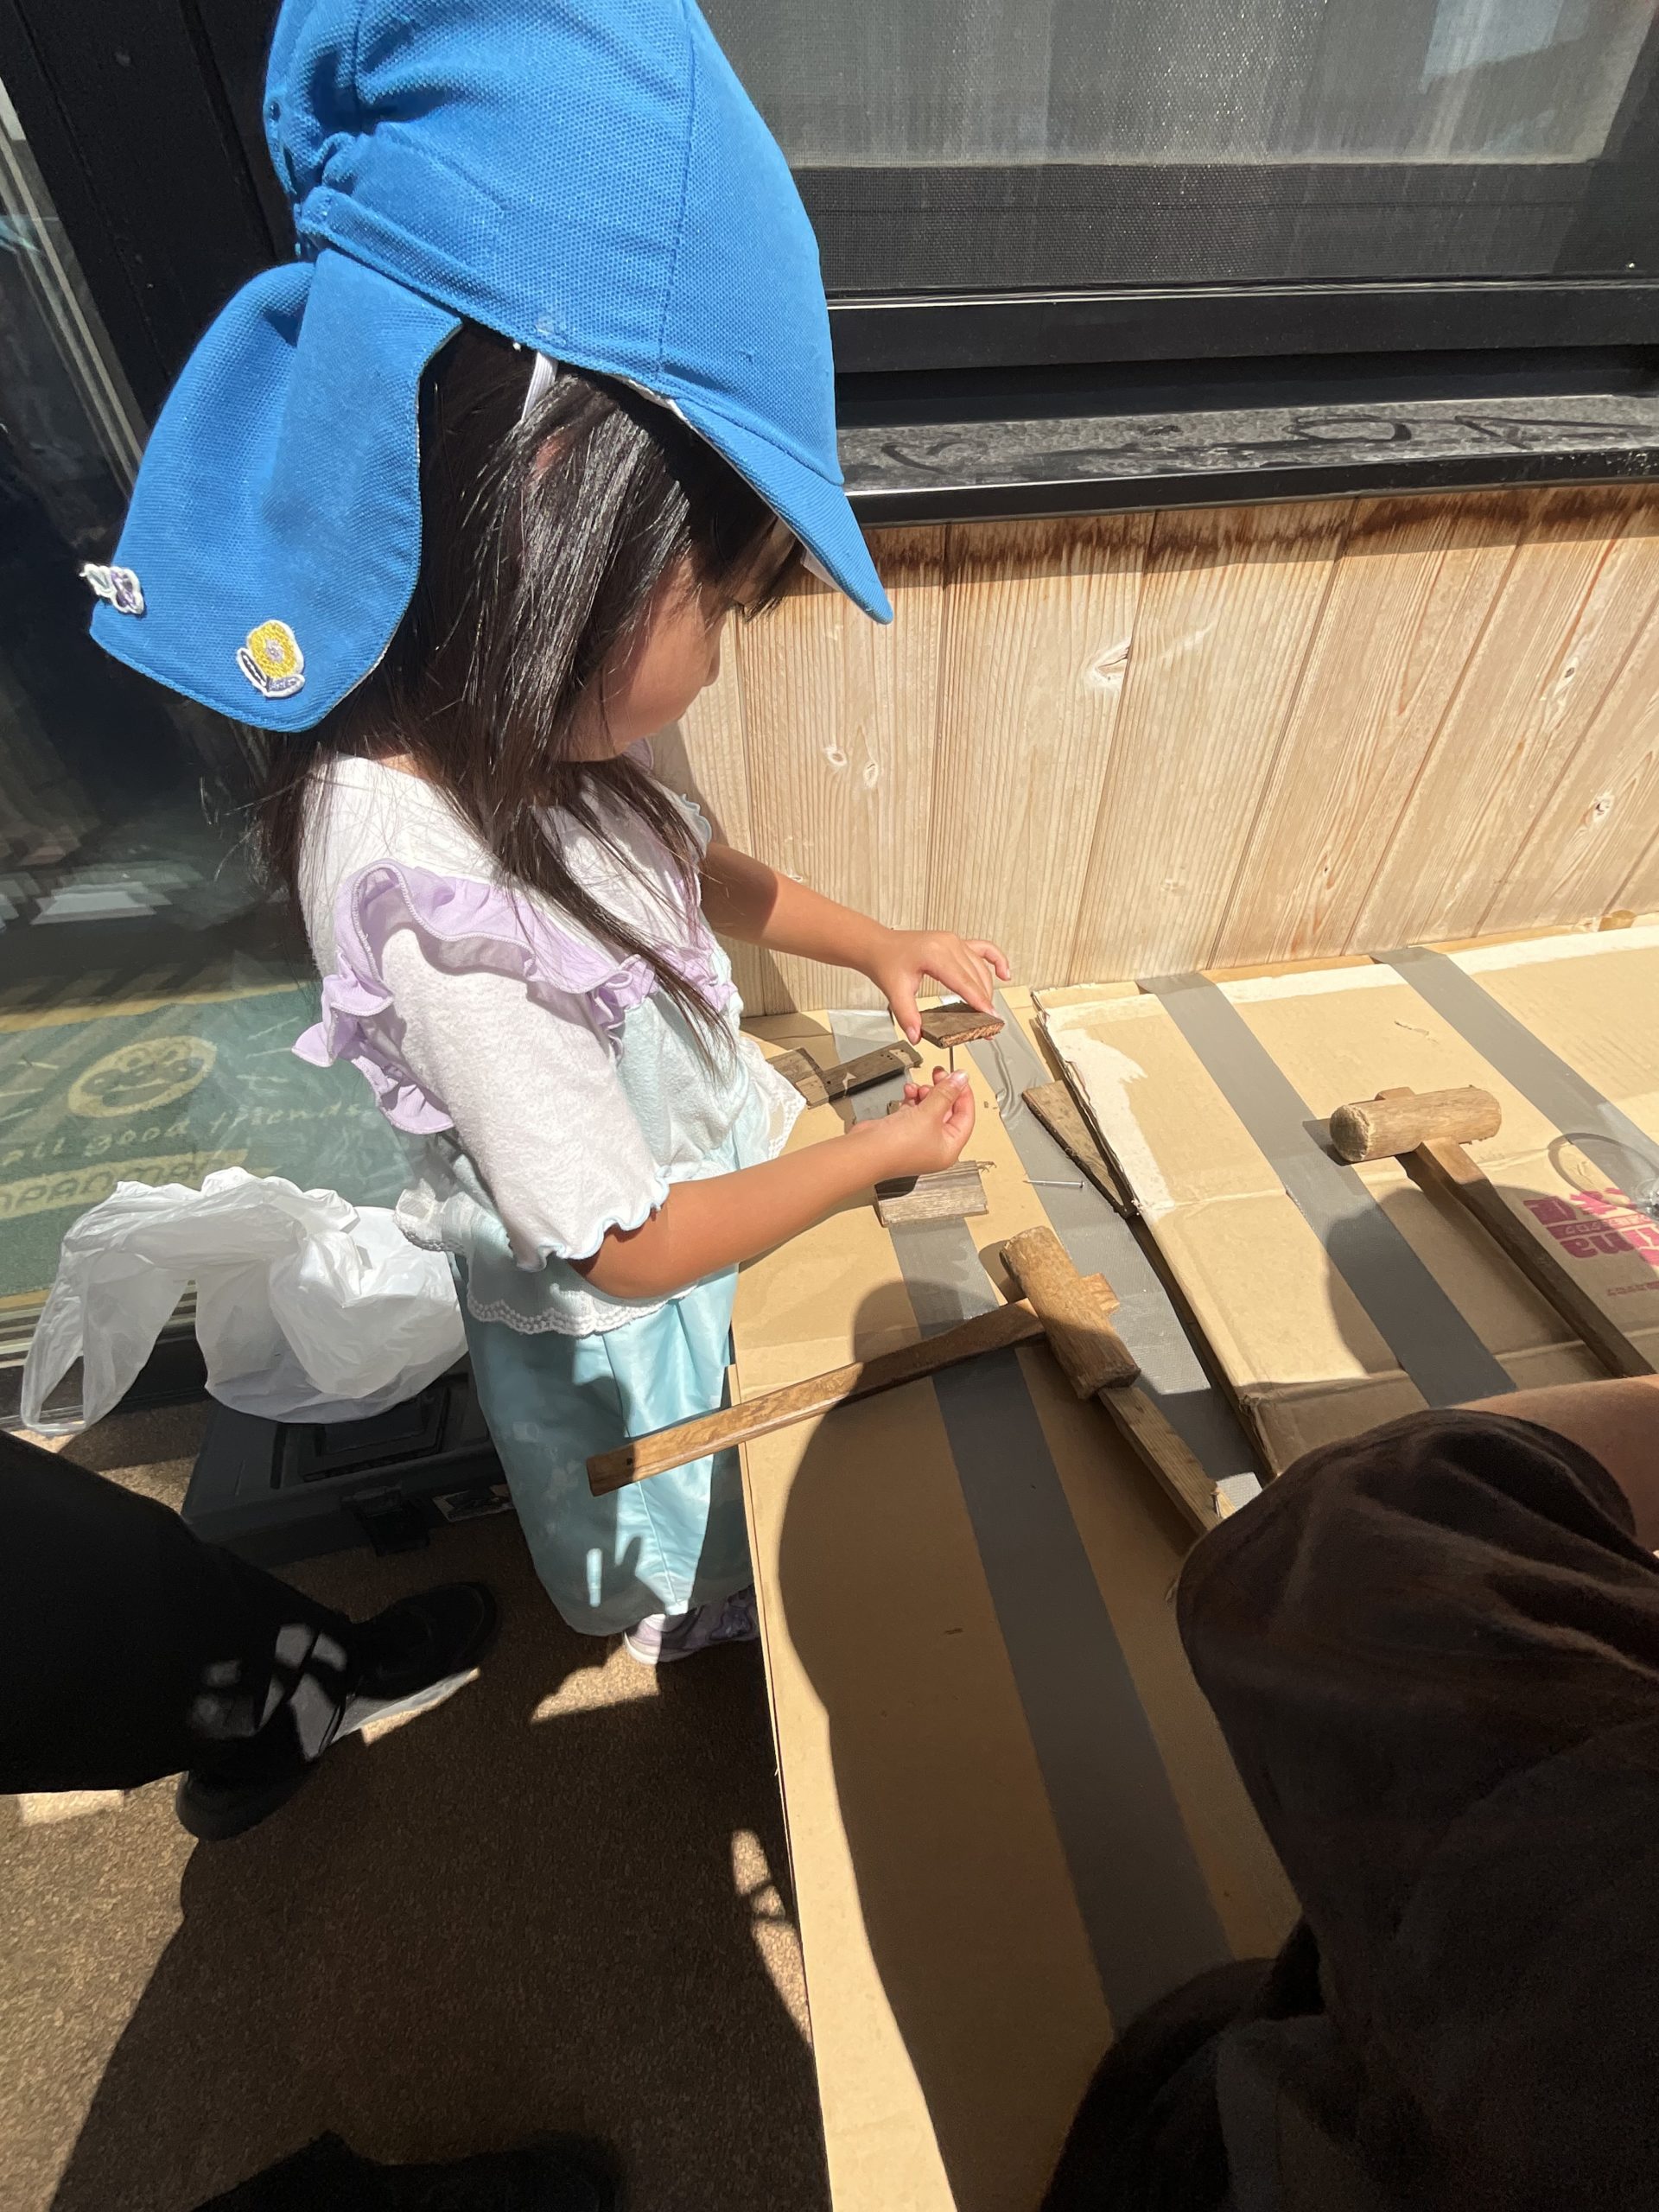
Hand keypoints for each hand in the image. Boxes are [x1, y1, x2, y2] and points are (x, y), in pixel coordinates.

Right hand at [855, 1067, 976, 1179]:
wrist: (865, 1151)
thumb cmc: (895, 1148)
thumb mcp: (929, 1114)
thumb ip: (946, 1093)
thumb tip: (961, 1079)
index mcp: (949, 1149)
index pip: (966, 1117)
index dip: (964, 1094)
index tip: (959, 1077)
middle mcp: (935, 1146)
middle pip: (948, 1111)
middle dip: (942, 1091)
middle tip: (939, 1074)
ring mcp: (918, 1139)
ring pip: (930, 1109)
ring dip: (925, 1094)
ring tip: (919, 1087)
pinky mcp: (902, 1131)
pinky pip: (914, 1110)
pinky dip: (912, 1099)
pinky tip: (908, 1092)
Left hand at [860, 928, 1011, 1045]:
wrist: (879, 946)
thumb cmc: (886, 962)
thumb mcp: (894, 991)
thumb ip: (907, 1015)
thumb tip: (916, 1035)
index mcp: (935, 953)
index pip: (964, 981)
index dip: (979, 1001)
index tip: (990, 1017)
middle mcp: (948, 944)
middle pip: (976, 977)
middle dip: (985, 1002)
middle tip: (989, 1024)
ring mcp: (954, 941)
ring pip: (981, 968)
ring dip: (988, 990)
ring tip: (989, 1012)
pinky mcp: (956, 943)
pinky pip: (984, 949)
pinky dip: (997, 960)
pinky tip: (1004, 974)